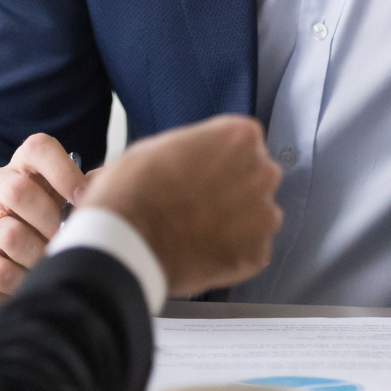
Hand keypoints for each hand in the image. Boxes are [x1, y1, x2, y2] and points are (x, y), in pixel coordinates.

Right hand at [0, 133, 87, 303]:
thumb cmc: (43, 220)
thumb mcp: (64, 201)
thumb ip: (87, 195)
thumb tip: (110, 194)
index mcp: (23, 164)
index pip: (39, 149)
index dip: (64, 172)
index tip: (84, 200)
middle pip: (19, 192)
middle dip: (51, 223)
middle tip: (69, 242)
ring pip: (9, 234)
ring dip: (39, 256)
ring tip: (54, 265)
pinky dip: (23, 281)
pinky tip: (34, 282)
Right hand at [80, 114, 281, 296]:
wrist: (127, 242)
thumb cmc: (135, 189)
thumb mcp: (159, 146)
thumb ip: (195, 148)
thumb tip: (194, 159)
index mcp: (240, 136)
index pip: (244, 143)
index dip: (220, 160)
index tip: (204, 172)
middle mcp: (262, 172)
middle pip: (256, 178)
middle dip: (234, 190)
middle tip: (199, 204)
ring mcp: (263, 215)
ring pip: (257, 216)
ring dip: (236, 223)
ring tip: (198, 232)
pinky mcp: (258, 253)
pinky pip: (250, 250)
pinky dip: (232, 254)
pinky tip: (203, 252)